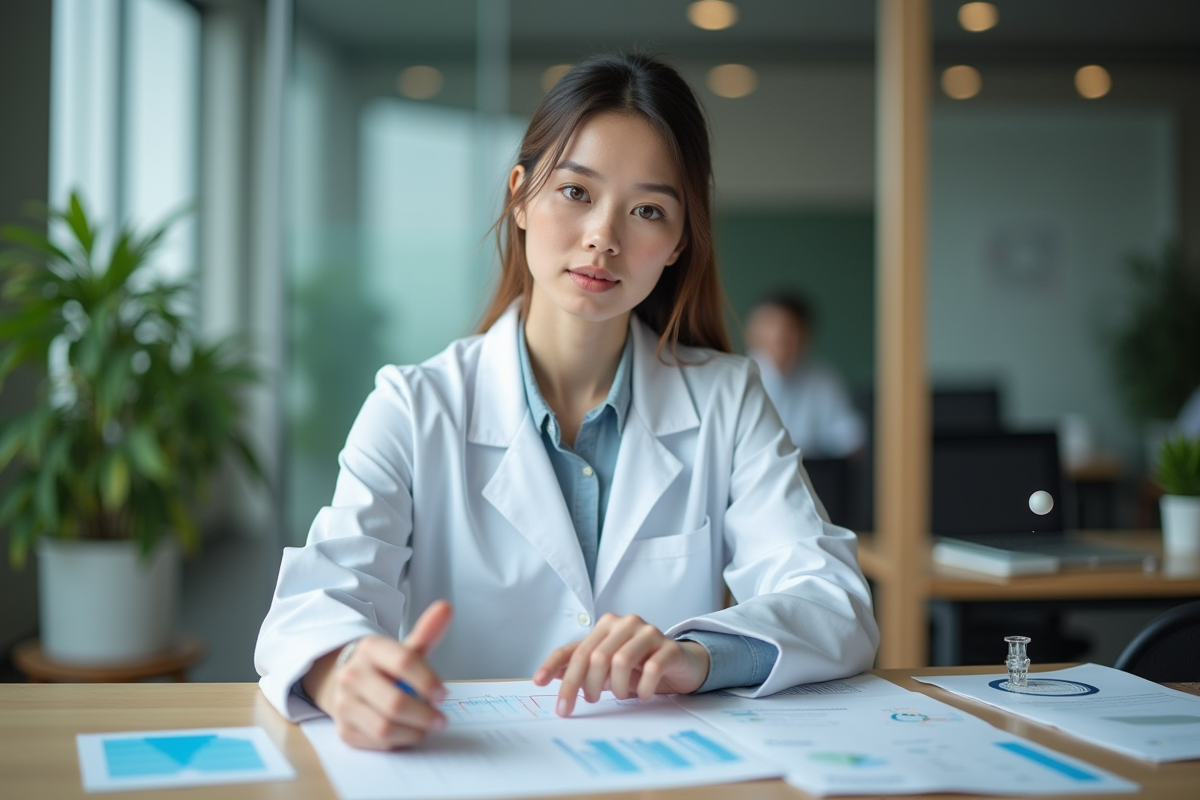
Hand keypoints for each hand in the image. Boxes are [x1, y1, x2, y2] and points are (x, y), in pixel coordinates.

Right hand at [302, 600, 452, 749]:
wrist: (345, 682)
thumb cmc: (384, 667)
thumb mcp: (404, 649)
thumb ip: (427, 633)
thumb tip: (446, 608)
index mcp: (370, 649)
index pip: (403, 662)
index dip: (427, 680)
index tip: (443, 694)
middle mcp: (352, 675)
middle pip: (395, 702)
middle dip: (424, 714)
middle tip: (441, 719)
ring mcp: (344, 703)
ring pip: (385, 727)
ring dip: (413, 731)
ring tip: (426, 727)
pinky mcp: (344, 729)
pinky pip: (376, 742)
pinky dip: (398, 741)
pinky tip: (407, 731)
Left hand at [532, 613, 710, 715]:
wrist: (679, 662)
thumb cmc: (639, 664)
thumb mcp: (606, 664)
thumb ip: (580, 665)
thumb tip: (546, 676)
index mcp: (605, 626)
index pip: (573, 649)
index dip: (553, 667)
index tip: (538, 684)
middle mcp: (625, 624)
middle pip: (595, 657)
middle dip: (585, 685)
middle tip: (587, 701)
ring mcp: (648, 633)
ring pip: (621, 660)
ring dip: (616, 686)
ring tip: (619, 696)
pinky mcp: (668, 647)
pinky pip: (651, 668)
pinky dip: (643, 687)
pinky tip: (642, 695)